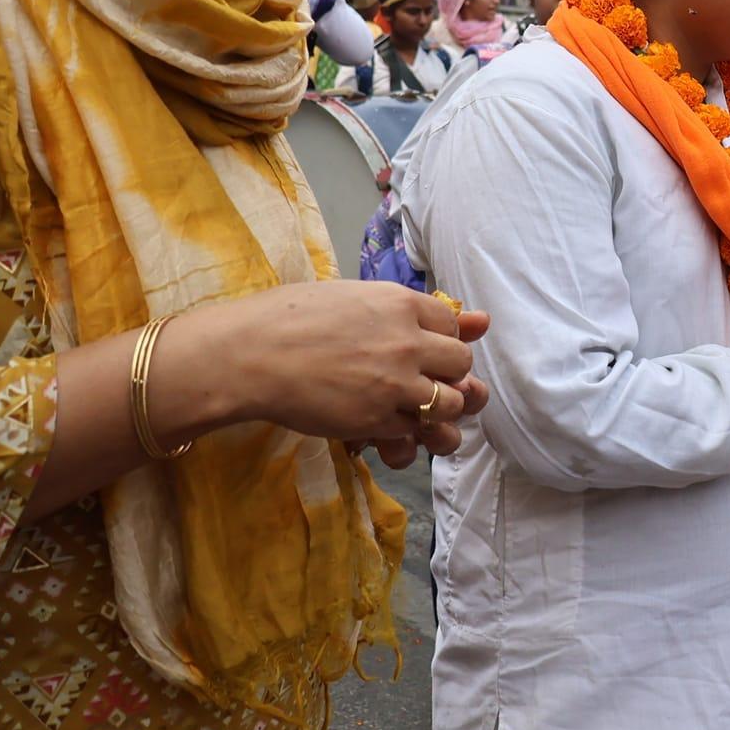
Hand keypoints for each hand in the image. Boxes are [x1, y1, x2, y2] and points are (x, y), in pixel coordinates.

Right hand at [184, 281, 489, 469]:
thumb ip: (415, 312)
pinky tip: (378, 420)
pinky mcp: (377, 419)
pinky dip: (403, 432)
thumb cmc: (288, 317)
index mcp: (401, 303)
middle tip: (416, 378)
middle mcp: (408, 341)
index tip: (417, 347)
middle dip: (446, 373)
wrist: (247, 355)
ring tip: (405, 404)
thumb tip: (483, 320)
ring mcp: (395, 383)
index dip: (439, 339)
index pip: (453, 325)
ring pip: (449, 404)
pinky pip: (413, 431)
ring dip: (434, 408)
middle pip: (461, 363)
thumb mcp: (354, 298)